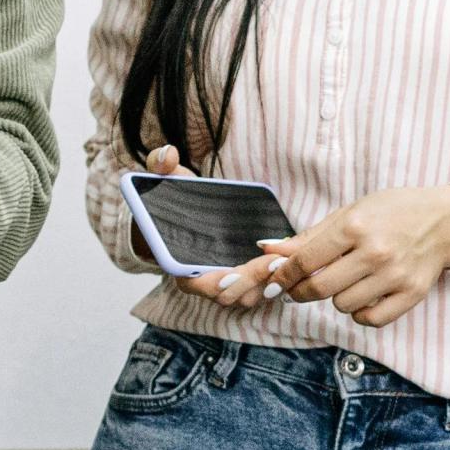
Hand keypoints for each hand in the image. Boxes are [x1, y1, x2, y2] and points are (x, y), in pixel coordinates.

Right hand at [140, 145, 294, 308]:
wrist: (182, 214)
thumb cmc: (171, 199)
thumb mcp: (163, 177)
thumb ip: (160, 163)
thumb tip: (168, 153)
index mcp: (178, 264)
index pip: (195, 285)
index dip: (215, 284)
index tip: (233, 274)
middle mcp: (201, 279)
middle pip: (229, 295)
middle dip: (251, 281)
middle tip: (275, 262)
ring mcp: (224, 282)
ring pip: (248, 296)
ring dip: (266, 283)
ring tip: (285, 261)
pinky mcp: (243, 278)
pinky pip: (260, 288)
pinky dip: (273, 279)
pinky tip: (288, 258)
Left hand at [266, 186, 449, 329]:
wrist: (445, 220)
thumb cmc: (393, 212)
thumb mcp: (351, 212)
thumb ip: (310, 236)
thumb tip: (269, 250)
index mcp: (356, 226)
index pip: (305, 261)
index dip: (283, 274)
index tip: (275, 280)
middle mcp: (375, 252)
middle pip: (319, 289)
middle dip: (300, 291)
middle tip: (299, 288)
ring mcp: (395, 276)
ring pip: (342, 306)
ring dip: (336, 297)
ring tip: (347, 281)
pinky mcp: (412, 295)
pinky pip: (370, 319)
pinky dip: (360, 312)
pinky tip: (364, 295)